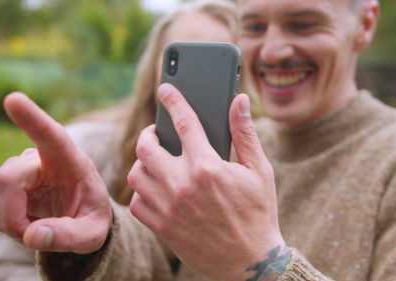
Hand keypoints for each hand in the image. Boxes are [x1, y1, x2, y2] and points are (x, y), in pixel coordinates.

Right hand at [0, 93, 111, 253]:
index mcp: (72, 161)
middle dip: (12, 216)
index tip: (14, 99)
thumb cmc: (90, 218)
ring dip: (10, 221)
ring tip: (39, 224)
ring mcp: (18, 167)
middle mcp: (41, 158)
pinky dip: (3, 221)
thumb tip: (33, 236)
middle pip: (7, 178)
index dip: (32, 119)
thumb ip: (69, 236)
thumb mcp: (92, 233)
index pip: (52, 136)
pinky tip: (25, 219)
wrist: (80, 218)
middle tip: (35, 234)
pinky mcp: (2, 182)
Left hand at [128, 84, 286, 280]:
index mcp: (208, 167)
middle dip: (149, 133)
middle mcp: (183, 185)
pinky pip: (136, 202)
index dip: (174, 100)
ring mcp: (169, 208)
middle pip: (148, 146)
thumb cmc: (258, 213)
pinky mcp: (162, 228)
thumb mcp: (259, 171)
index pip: (185, 122)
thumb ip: (244, 133)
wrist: (250, 262)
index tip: (166, 88)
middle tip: (158, 133)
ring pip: (136, 174)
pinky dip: (142, 192)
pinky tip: (155, 188)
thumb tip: (238, 100)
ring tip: (156, 161)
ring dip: (143, 163)